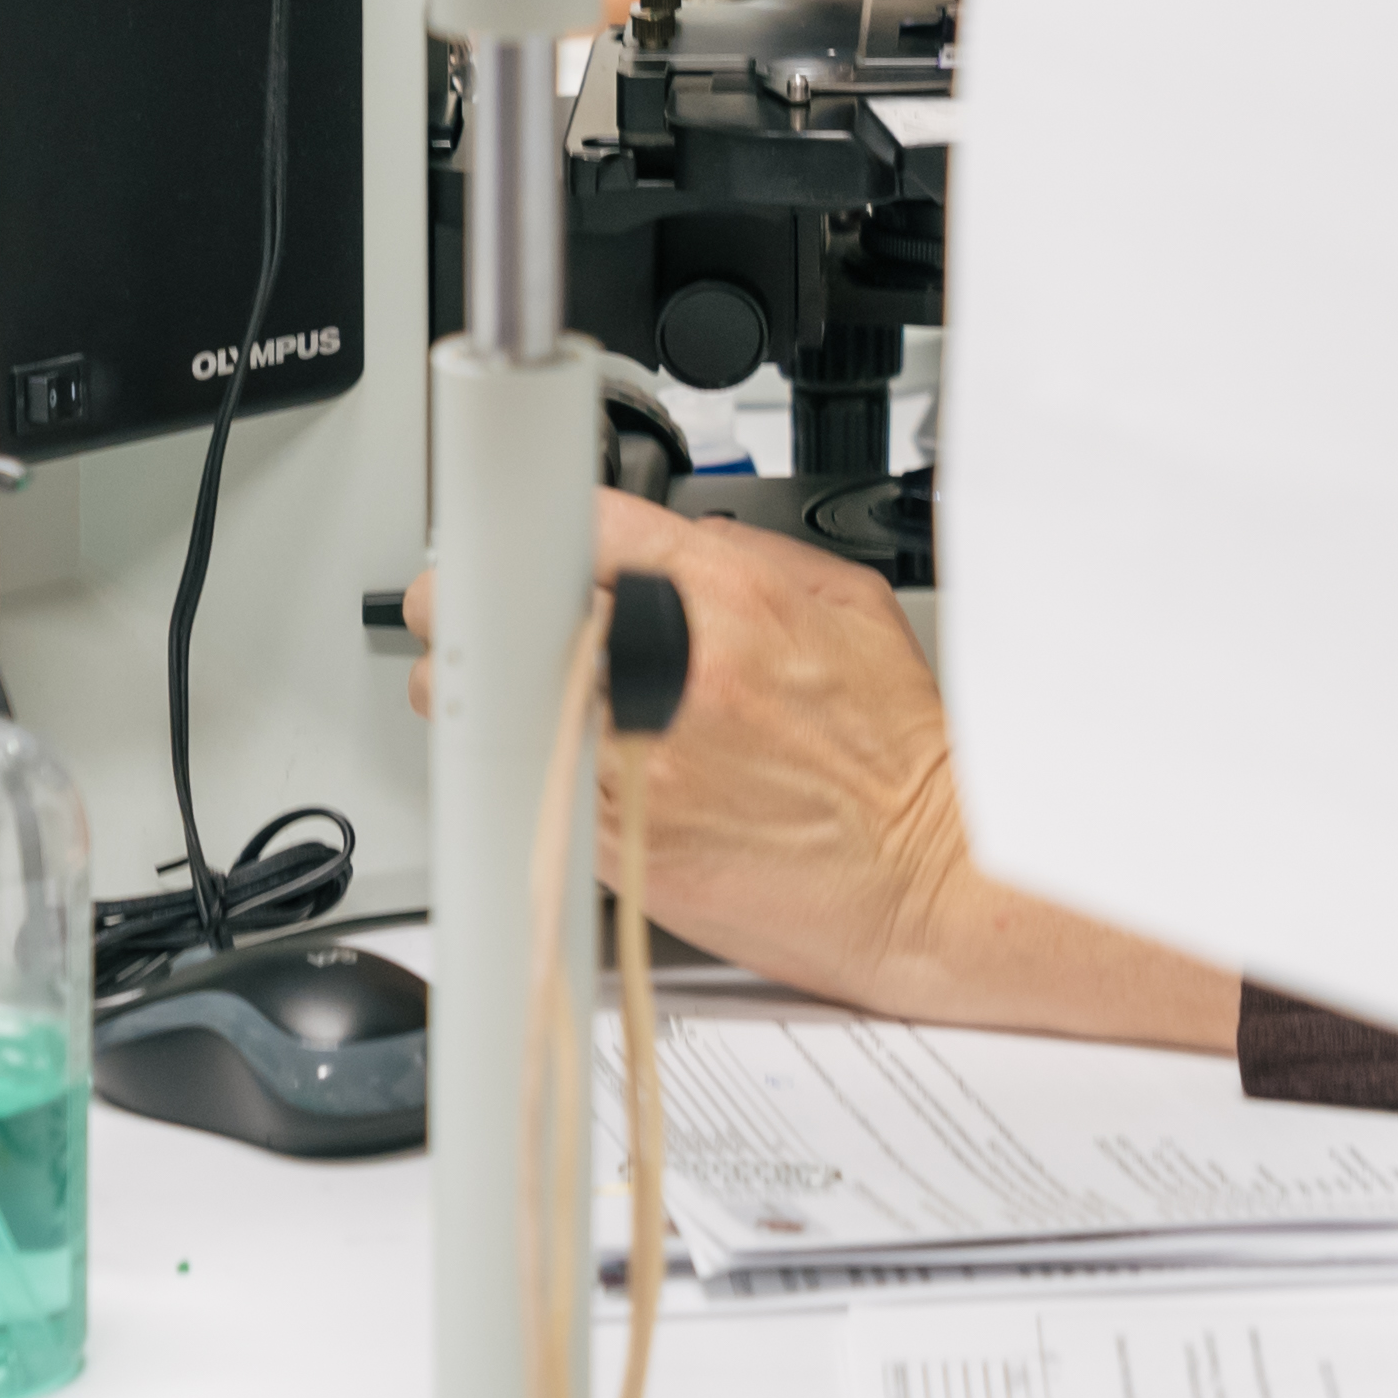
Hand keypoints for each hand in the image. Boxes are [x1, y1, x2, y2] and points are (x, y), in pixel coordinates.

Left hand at [405, 492, 1236, 1051]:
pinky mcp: (622, 845)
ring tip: (498, 696)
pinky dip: (521, 774)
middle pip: (515, 614)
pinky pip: (532, 792)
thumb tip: (669, 541)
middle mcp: (672, 673)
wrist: (926, 871)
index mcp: (728, 600)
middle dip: (480, 610)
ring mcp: (639, 764)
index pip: (583, 526)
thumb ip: (746, 554)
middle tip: (471, 618)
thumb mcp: (848, 603)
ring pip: (498, 711)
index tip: (512, 549)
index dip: (531, 532)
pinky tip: (545, 767)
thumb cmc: (895, 751)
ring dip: (478, 698)